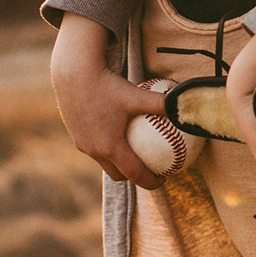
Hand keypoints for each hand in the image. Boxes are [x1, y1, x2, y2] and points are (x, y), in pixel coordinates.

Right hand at [50, 14, 167, 188]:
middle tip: (150, 168)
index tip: (164, 181)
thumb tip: (183, 106)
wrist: (72, 74)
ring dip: (119, 162)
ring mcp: (83, 145)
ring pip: (104, 161)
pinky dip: (106, 148)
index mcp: (111, 147)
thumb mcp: (137, 95)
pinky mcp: (76, 135)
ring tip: (134, 153)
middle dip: (134, 176)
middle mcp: (95, 151)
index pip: (135, 174)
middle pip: (118, 174)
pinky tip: (115, 132)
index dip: (151, 182)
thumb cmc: (107, 84)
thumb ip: (161, 103)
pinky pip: (94, 148)